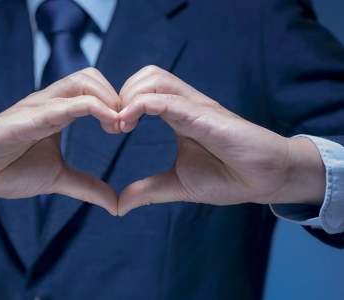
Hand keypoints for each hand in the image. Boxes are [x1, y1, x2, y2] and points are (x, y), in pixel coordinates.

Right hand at [0, 68, 120, 214]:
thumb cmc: (8, 170)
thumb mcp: (57, 179)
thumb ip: (87, 187)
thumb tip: (115, 203)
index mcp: (59, 113)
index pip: (95, 90)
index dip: (117, 105)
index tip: (127, 129)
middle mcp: (50, 103)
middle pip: (92, 76)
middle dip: (117, 97)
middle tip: (126, 126)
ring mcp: (38, 106)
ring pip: (82, 81)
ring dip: (108, 99)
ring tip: (117, 126)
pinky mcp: (27, 117)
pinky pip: (64, 103)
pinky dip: (92, 108)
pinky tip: (108, 124)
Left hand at [117, 66, 325, 215]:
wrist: (266, 180)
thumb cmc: (228, 177)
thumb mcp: (178, 185)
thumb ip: (148, 191)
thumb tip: (119, 205)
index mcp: (177, 116)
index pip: (143, 91)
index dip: (120, 105)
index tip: (111, 130)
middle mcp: (185, 105)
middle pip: (146, 75)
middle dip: (121, 94)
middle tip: (113, 125)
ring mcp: (196, 107)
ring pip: (155, 78)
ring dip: (129, 96)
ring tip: (121, 124)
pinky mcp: (205, 116)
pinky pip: (169, 99)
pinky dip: (142, 104)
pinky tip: (128, 122)